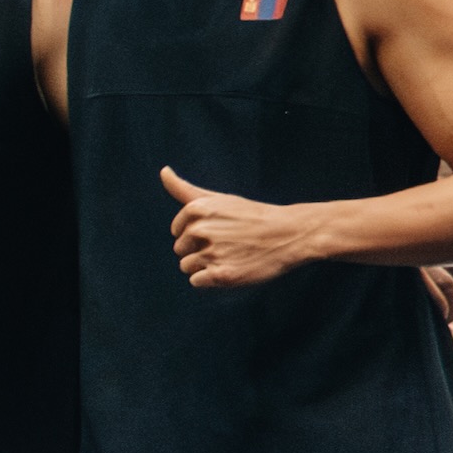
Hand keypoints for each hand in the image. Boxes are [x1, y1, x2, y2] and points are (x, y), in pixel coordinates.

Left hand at [160, 166, 312, 291]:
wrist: (289, 234)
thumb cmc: (251, 216)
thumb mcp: (218, 198)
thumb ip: (184, 189)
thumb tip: (163, 171)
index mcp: (196, 209)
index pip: (176, 231)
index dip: (196, 234)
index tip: (219, 230)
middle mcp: (200, 230)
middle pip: (180, 249)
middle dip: (199, 249)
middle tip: (228, 243)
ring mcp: (211, 253)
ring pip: (187, 266)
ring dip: (205, 265)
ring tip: (230, 256)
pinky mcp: (221, 275)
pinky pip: (196, 281)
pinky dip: (210, 279)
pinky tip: (230, 268)